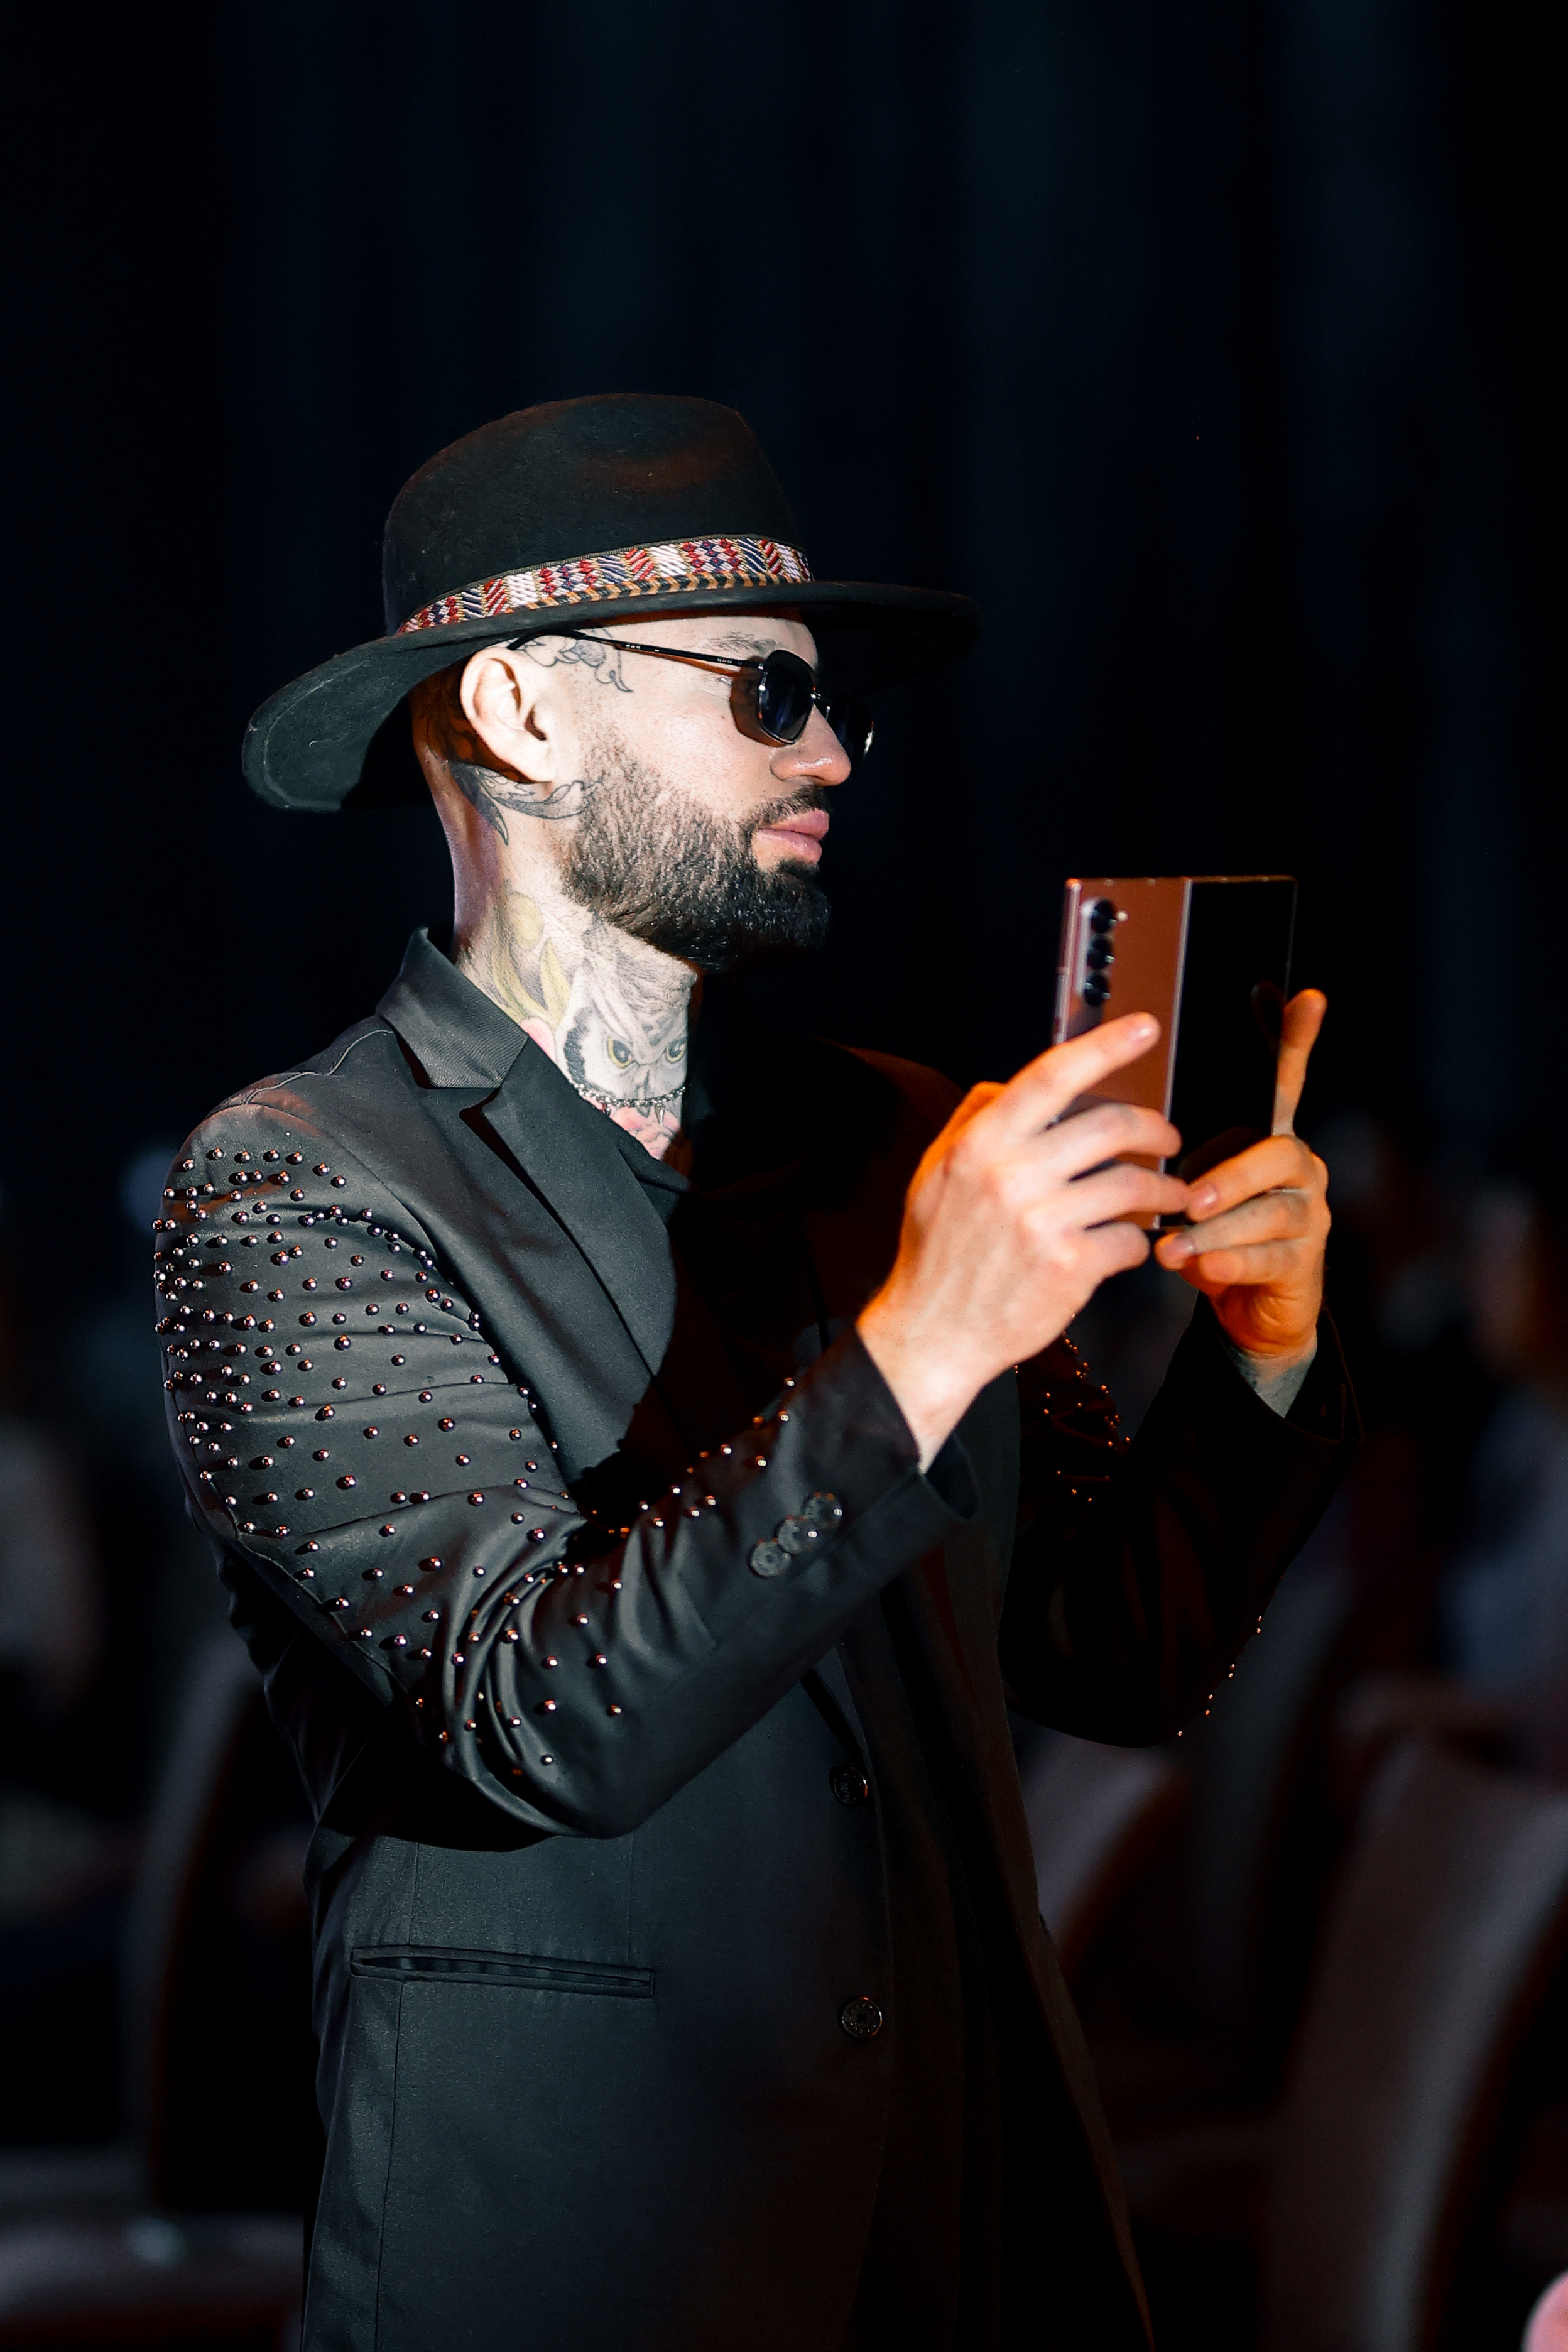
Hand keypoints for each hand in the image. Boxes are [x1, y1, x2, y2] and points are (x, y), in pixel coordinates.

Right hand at [858, 1013, 1188, 1465]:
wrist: (932, 1333)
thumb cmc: (938, 1254)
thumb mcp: (936, 1173)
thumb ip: (975, 1121)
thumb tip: (1015, 1084)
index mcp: (981, 1145)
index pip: (1052, 1076)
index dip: (1105, 1046)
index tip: (1143, 1027)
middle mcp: (1012, 1176)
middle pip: (1111, 1126)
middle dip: (1154, 1128)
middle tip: (1167, 1139)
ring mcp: (1043, 1224)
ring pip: (1132, 1185)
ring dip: (1162, 1188)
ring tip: (1169, 1195)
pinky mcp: (1069, 1269)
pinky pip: (1128, 1240)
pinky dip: (1138, 1241)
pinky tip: (1131, 1244)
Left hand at [1152, 990, 1329, 1360]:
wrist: (1243, 1308)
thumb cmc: (1209, 1236)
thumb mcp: (1186, 1191)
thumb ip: (1170, 1160)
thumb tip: (1114, 1131)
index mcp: (1266, 1137)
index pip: (1285, 1081)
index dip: (1296, 1041)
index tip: (1304, 999)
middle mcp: (1298, 1167)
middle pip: (1277, 1153)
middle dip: (1229, 1177)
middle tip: (1186, 1199)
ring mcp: (1309, 1213)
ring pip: (1271, 1210)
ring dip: (1218, 1227)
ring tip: (1176, 1244)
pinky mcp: (1304, 1261)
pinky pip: (1269, 1256)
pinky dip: (1229, 1261)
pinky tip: (1202, 1267)